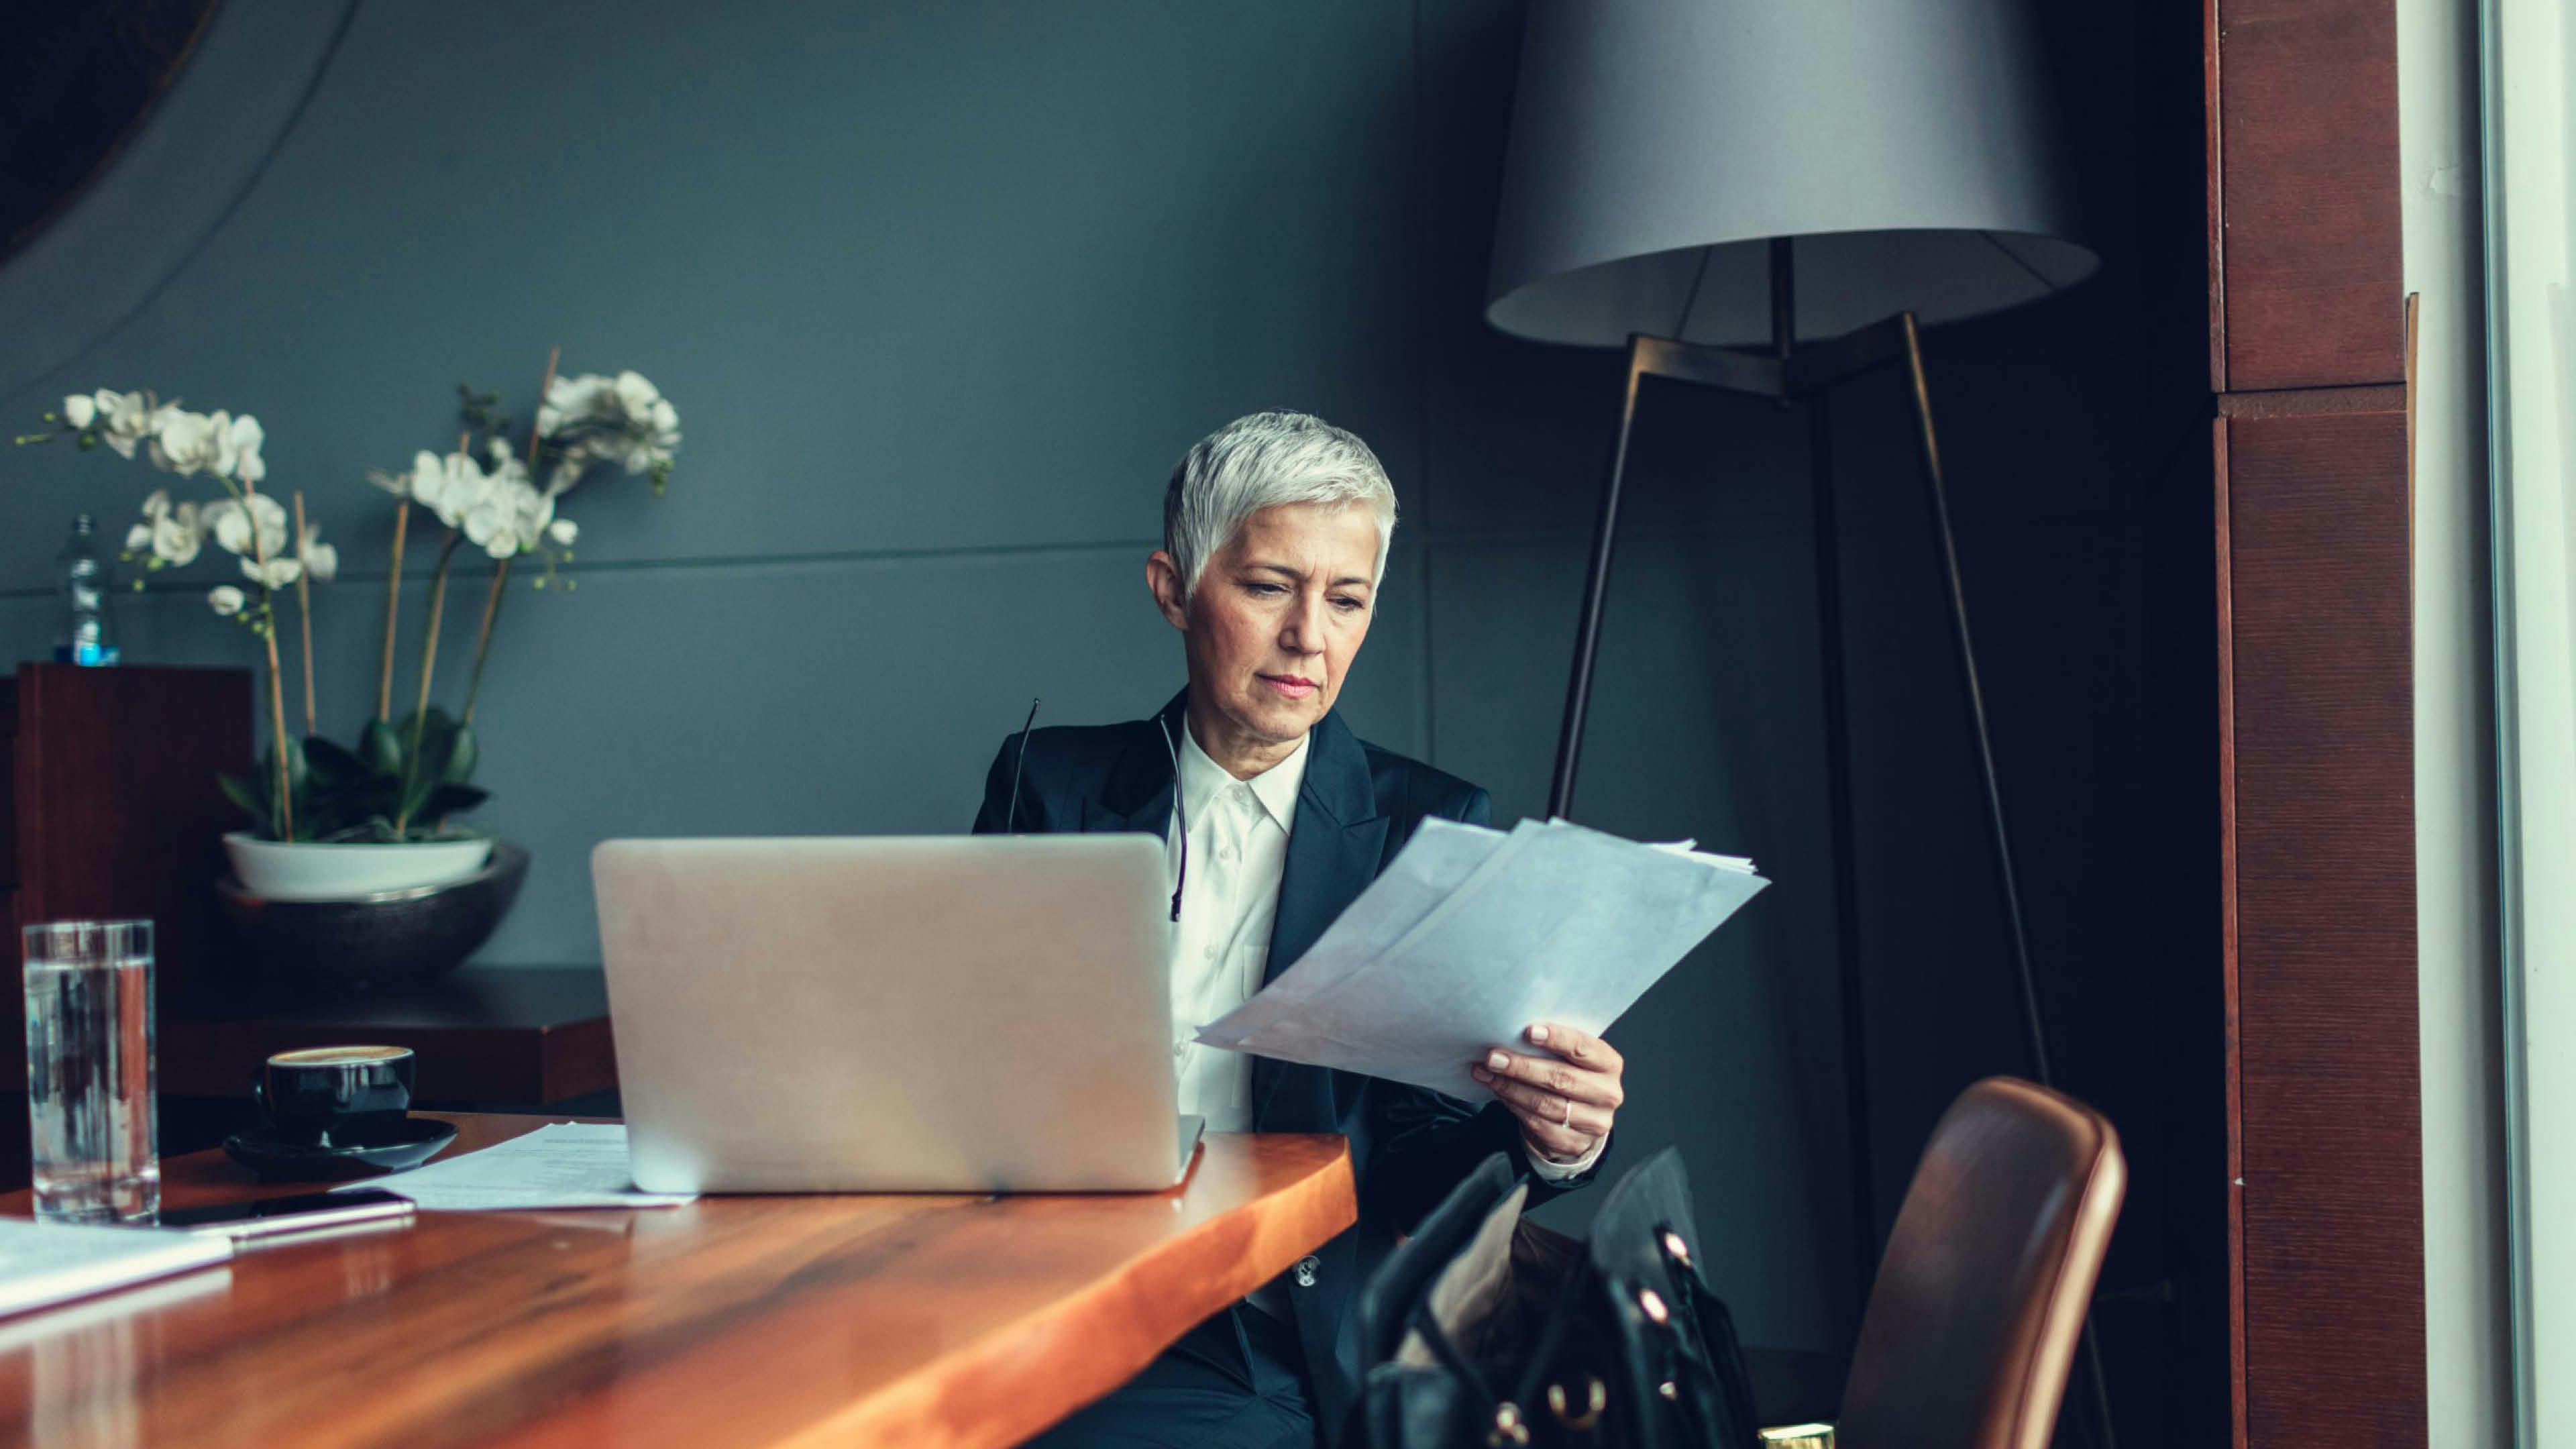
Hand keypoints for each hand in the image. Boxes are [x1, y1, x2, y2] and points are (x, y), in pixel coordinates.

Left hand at [1470, 1022, 1622, 1164]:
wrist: (1581, 1118)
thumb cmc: (1572, 1076)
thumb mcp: (1572, 1058)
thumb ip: (1554, 1046)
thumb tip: (1512, 1032)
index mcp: (1609, 1064)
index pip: (1584, 1048)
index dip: (1557, 1038)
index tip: (1528, 1032)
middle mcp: (1607, 1094)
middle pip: (1561, 1078)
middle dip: (1523, 1066)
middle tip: (1493, 1057)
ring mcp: (1594, 1122)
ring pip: (1545, 1104)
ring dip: (1511, 1087)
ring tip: (1486, 1073)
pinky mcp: (1574, 1143)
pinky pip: (1538, 1124)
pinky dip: (1513, 1105)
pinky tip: (1499, 1092)